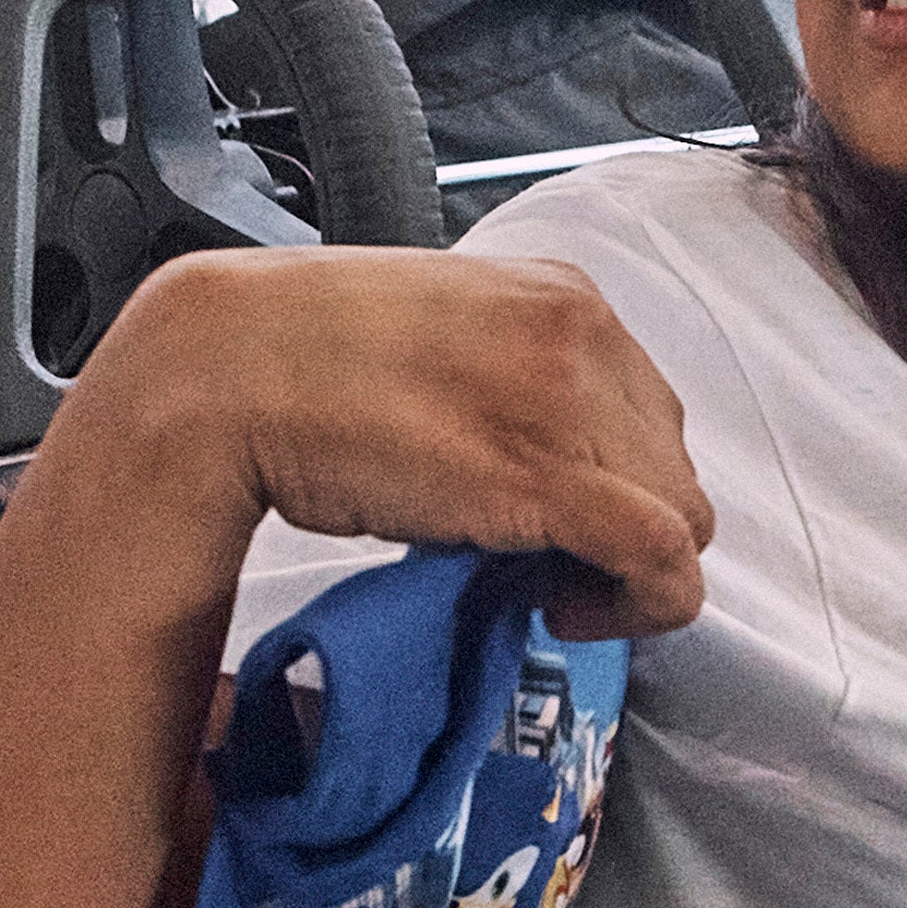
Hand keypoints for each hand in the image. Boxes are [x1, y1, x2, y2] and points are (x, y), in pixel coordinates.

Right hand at [83, 244, 713, 635]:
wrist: (226, 368)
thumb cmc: (304, 363)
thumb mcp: (439, 347)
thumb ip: (508, 388)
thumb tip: (539, 470)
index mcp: (561, 297)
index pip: (648, 412)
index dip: (614, 485)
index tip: (555, 525)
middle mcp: (584, 334)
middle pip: (672, 468)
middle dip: (621, 531)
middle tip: (541, 565)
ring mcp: (573, 400)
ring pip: (681, 518)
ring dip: (624, 572)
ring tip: (538, 585)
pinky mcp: (549, 474)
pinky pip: (661, 557)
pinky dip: (637, 606)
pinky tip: (558, 610)